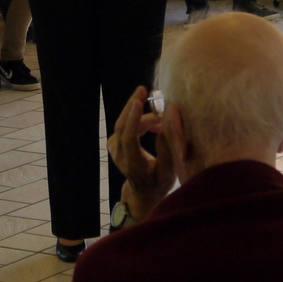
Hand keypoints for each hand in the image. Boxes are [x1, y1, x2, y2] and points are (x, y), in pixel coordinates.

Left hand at [107, 86, 174, 219]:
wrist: (143, 191)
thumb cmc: (159, 182)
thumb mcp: (169, 171)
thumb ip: (167, 149)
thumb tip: (166, 124)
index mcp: (133, 165)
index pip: (129, 139)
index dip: (134, 120)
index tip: (139, 102)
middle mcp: (119, 156)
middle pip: (122, 126)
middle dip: (133, 105)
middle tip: (146, 90)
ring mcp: (114, 148)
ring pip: (126, 123)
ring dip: (143, 115)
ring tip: (163, 118)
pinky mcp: (114, 142)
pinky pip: (127, 124)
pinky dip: (140, 119)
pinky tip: (156, 125)